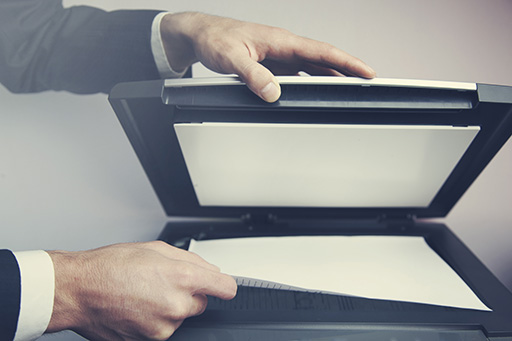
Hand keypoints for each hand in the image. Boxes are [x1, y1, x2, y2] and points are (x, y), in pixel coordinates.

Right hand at [46, 241, 236, 339]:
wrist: (79, 290)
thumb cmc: (110, 266)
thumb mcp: (155, 249)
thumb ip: (191, 259)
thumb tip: (210, 270)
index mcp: (182, 277)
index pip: (225, 288)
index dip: (224, 285)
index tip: (221, 286)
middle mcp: (176, 305)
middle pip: (201, 303)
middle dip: (189, 294)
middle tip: (163, 283)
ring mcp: (163, 327)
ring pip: (181, 317)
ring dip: (170, 308)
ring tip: (144, 294)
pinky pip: (163, 329)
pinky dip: (155, 320)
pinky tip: (137, 307)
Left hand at [160, 12, 375, 102]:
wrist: (200, 35)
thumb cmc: (214, 39)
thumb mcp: (231, 58)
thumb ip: (252, 75)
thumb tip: (273, 93)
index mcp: (280, 40)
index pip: (321, 51)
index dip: (347, 62)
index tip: (367, 71)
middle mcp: (283, 46)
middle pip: (322, 60)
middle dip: (346, 71)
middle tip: (367, 84)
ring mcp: (278, 55)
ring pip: (311, 68)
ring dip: (329, 78)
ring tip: (347, 91)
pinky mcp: (271, 63)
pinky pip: (296, 73)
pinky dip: (309, 83)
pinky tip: (313, 93)